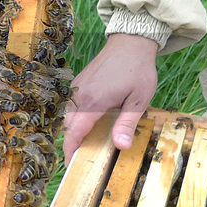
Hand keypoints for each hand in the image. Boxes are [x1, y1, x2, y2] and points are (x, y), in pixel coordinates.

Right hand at [62, 34, 159, 159]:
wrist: (130, 42)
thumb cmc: (138, 70)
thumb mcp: (138, 99)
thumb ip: (127, 124)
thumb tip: (120, 146)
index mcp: (93, 103)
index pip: (75, 132)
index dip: (70, 149)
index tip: (71, 163)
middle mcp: (80, 96)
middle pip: (68, 126)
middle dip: (71, 142)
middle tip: (80, 157)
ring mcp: (77, 88)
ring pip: (67, 115)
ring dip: (72, 130)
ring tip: (83, 142)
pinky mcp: (79, 82)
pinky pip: (71, 105)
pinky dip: (74, 118)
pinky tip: (86, 122)